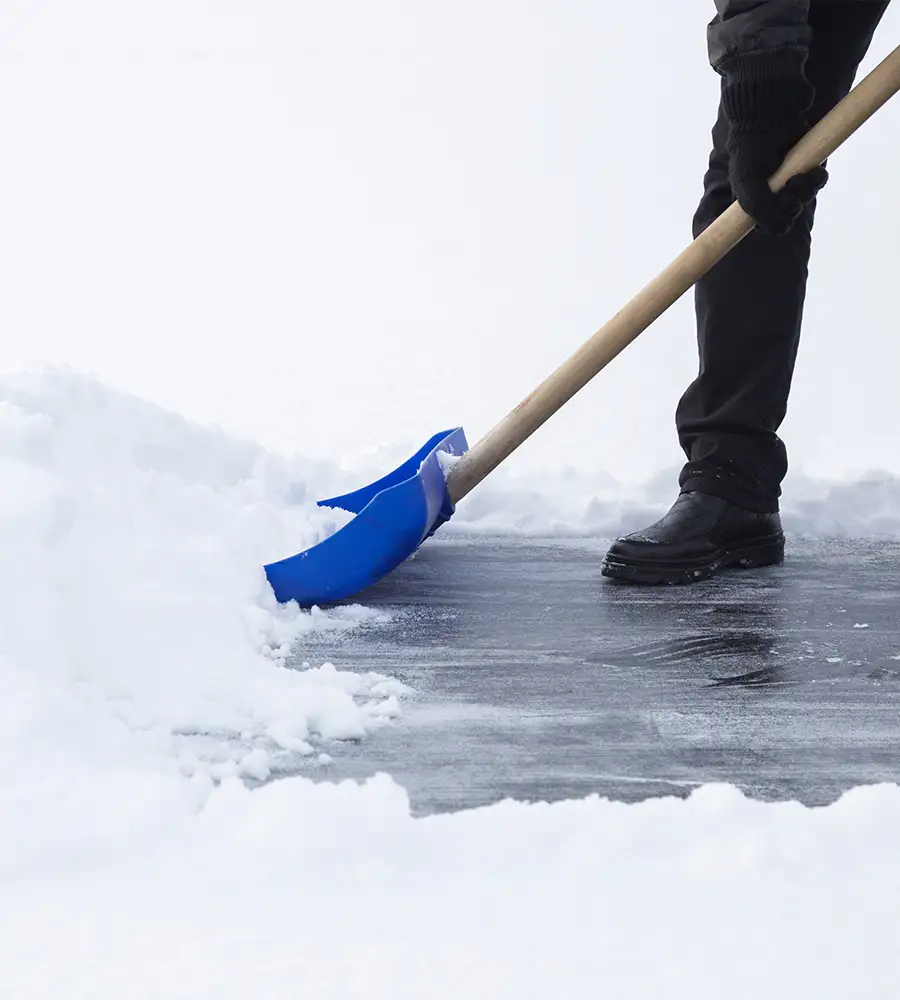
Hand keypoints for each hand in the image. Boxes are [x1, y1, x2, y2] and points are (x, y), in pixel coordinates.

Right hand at [718, 49, 826, 235]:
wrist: (769, 113)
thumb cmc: (752, 148)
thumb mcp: (748, 184)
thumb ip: (760, 210)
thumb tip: (782, 231)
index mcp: (752, 197)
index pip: (767, 225)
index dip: (774, 224)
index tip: (776, 215)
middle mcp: (771, 189)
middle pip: (789, 213)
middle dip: (792, 205)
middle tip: (788, 190)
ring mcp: (790, 176)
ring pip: (805, 198)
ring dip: (806, 191)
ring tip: (800, 178)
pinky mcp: (807, 163)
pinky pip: (817, 181)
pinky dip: (817, 179)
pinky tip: (812, 171)